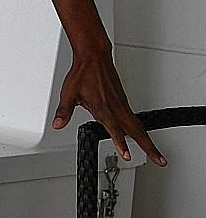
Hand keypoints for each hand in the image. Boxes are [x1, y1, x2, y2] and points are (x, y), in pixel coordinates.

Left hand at [53, 48, 166, 166]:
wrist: (94, 57)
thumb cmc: (82, 73)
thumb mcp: (68, 93)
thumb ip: (64, 111)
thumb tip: (58, 124)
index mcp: (103, 107)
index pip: (114, 130)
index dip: (121, 144)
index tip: (127, 156)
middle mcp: (115, 107)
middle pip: (136, 131)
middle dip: (149, 147)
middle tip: (159, 160)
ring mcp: (122, 104)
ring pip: (138, 125)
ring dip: (147, 140)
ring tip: (154, 152)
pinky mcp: (123, 100)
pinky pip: (134, 118)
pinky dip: (140, 129)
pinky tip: (139, 134)